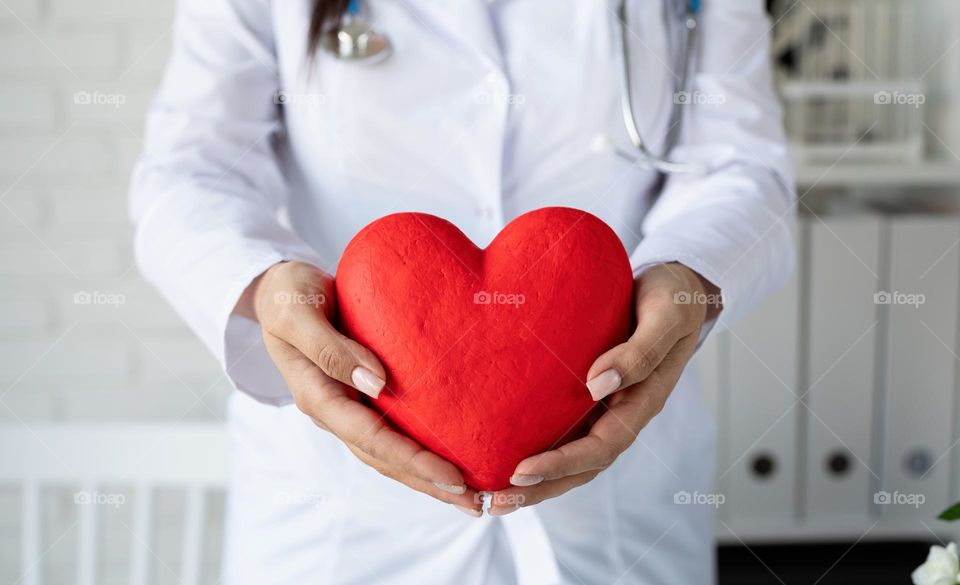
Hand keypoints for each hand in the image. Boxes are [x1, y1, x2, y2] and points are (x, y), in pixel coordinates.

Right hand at [242, 261, 483, 515]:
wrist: (280, 290)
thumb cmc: (288, 294)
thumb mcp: (298, 313)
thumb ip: (330, 347)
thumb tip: (376, 382)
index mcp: (317, 396)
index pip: (370, 438)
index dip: (411, 459)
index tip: (452, 475)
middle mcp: (334, 411)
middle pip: (384, 459)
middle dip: (429, 483)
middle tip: (475, 502)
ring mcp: (348, 408)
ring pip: (389, 455)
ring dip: (428, 478)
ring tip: (471, 497)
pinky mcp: (361, 399)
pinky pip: (393, 433)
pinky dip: (420, 453)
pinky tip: (452, 460)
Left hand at [490, 263, 719, 515]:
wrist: (679, 288)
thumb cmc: (674, 300)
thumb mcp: (666, 317)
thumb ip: (639, 352)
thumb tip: (598, 384)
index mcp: (641, 402)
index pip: (598, 448)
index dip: (560, 464)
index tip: (520, 471)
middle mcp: (622, 414)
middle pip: (581, 467)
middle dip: (540, 489)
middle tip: (495, 501)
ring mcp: (607, 409)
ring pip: (571, 457)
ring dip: (536, 481)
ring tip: (493, 495)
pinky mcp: (591, 397)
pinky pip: (564, 432)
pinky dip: (539, 451)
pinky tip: (505, 454)